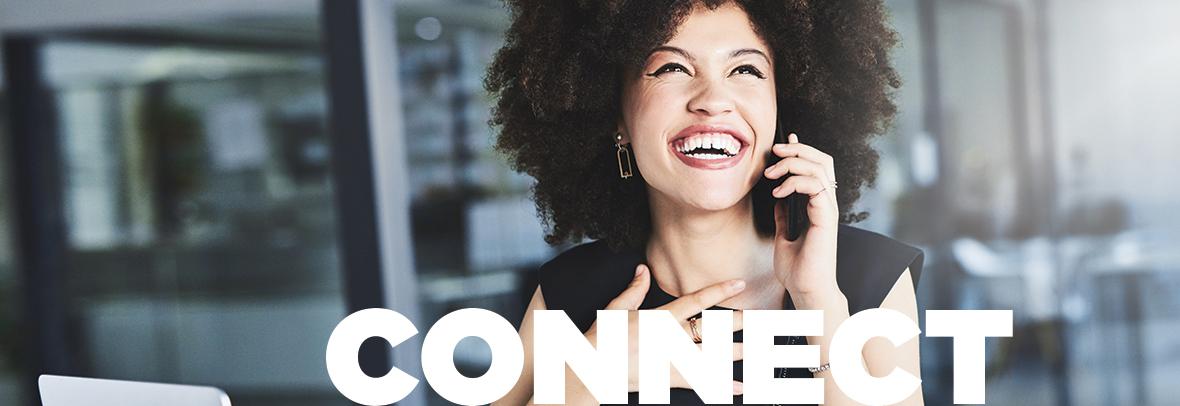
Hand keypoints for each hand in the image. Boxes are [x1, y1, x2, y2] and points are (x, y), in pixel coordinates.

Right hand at [583, 264, 745, 395]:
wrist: (594, 369)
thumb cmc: (603, 339)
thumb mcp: (616, 309)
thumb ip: (634, 289)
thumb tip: (642, 269)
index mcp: (661, 318)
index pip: (696, 301)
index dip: (720, 291)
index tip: (739, 284)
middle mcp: (672, 337)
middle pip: (713, 327)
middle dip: (739, 322)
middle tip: (761, 318)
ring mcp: (674, 359)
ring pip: (713, 354)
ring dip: (739, 351)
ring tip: (760, 348)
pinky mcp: (672, 378)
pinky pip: (704, 382)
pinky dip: (724, 385)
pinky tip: (742, 386)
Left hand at [762, 133, 840, 297]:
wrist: (806, 290)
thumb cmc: (798, 269)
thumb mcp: (784, 236)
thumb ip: (784, 216)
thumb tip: (778, 200)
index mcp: (819, 206)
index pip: (817, 167)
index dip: (802, 151)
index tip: (781, 146)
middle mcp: (827, 204)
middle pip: (823, 160)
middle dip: (798, 149)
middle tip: (775, 150)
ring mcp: (828, 210)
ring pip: (819, 169)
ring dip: (792, 164)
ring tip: (771, 173)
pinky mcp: (826, 219)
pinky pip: (816, 187)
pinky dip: (795, 183)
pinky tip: (778, 193)